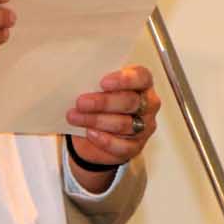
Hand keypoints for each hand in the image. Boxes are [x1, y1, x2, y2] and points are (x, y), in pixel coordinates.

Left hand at [66, 65, 158, 182]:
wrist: (92, 131)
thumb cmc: (98, 102)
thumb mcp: (97, 86)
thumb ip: (95, 80)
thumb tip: (80, 80)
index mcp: (142, 82)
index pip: (141, 77)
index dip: (124, 80)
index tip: (103, 82)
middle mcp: (148, 104)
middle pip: (130, 102)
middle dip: (103, 102)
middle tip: (81, 102)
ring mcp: (145, 127)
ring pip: (124, 124)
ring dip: (96, 120)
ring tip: (75, 117)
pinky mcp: (136, 146)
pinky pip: (123, 146)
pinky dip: (104, 140)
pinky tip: (89, 133)